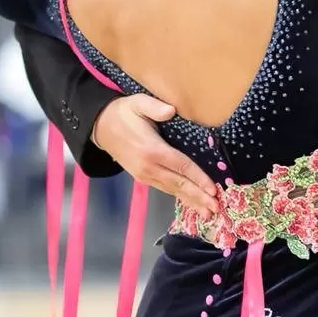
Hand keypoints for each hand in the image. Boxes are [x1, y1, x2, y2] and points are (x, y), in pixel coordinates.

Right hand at [92, 93, 218, 220]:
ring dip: (192, 202)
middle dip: (199, 197)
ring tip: (208, 213)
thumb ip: (154, 107)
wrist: (101, 127)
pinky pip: (166, 189)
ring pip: (173, 191)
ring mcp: (145, 175)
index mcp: (152, 150)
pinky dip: (180, 198)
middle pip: (180, 184)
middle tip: (216, 209)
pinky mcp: (143, 178)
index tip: (214, 190)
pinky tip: (192, 204)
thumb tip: (171, 111)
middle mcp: (149, 167)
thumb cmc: (124, 113)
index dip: (199, 179)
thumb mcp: (137, 103)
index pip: (182, 166)